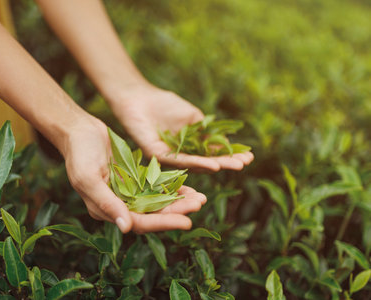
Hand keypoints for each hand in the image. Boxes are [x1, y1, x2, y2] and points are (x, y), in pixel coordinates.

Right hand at [59, 113, 206, 232]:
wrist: (78, 129)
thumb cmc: (79, 152)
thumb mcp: (89, 178)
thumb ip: (107, 203)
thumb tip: (126, 227)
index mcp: (104, 209)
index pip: (139, 222)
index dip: (164, 223)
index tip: (187, 221)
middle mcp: (117, 204)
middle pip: (152, 214)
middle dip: (177, 211)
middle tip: (200, 204)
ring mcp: (126, 192)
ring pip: (157, 202)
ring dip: (177, 200)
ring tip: (200, 198)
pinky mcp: (133, 178)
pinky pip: (155, 186)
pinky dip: (170, 187)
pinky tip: (187, 186)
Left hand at [108, 84, 253, 171]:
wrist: (140, 97)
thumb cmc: (165, 104)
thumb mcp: (192, 117)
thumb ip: (206, 132)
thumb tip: (225, 145)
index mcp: (190, 145)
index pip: (213, 153)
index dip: (230, 155)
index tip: (249, 156)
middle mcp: (181, 154)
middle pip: (206, 163)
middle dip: (227, 163)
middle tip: (245, 164)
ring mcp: (169, 157)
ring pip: (194, 165)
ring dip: (215, 165)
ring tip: (234, 165)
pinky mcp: (157, 156)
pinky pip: (179, 161)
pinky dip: (196, 163)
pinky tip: (212, 164)